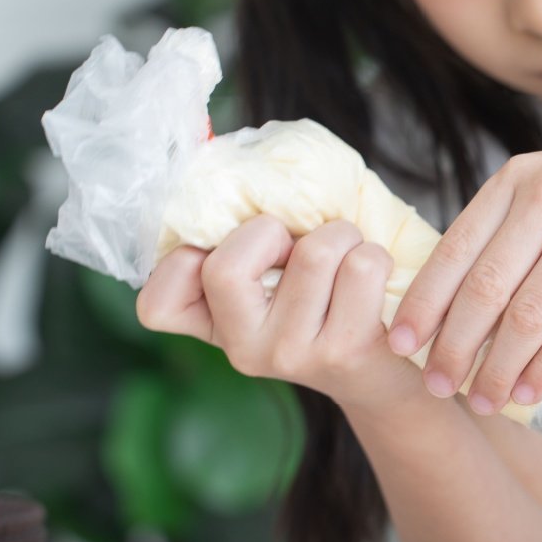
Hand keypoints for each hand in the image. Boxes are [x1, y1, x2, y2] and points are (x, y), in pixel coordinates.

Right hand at [137, 215, 417, 408]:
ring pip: (313, 253)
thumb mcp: (270, 279)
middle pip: (228, 266)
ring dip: (340, 234)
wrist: (385, 369)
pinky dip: (374, 253)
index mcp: (214, 328)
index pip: (156, 304)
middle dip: (273, 230)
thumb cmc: (325, 300)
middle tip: (300, 245)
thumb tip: (248, 172)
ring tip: (347, 256)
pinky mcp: (346, 350)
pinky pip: (362, 266)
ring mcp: (293, 355)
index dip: (187, 260)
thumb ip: (244, 243)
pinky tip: (371, 279)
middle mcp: (244, 350)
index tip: (236, 253)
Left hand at [387, 127, 541, 413]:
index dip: (424, 302)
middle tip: (437, 386)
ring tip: (484, 400)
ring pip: (527, 316)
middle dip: (454, 347)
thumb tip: (454, 296)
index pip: (454, 249)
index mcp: (518, 179)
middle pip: (484, 290)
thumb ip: (511, 225)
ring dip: (499, 368)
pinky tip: (531, 391)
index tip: (401, 344)